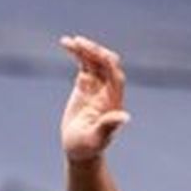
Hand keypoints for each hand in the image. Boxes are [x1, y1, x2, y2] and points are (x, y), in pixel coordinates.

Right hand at [59, 36, 129, 161]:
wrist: (79, 149)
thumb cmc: (89, 147)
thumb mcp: (97, 138)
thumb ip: (109, 126)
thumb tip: (124, 116)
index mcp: (114, 98)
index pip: (114, 73)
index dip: (105, 61)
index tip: (92, 52)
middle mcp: (108, 88)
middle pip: (106, 62)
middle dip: (94, 51)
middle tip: (79, 43)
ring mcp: (97, 85)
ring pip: (94, 60)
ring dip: (84, 49)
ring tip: (68, 41)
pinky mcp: (85, 85)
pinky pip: (83, 64)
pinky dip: (77, 53)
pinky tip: (66, 44)